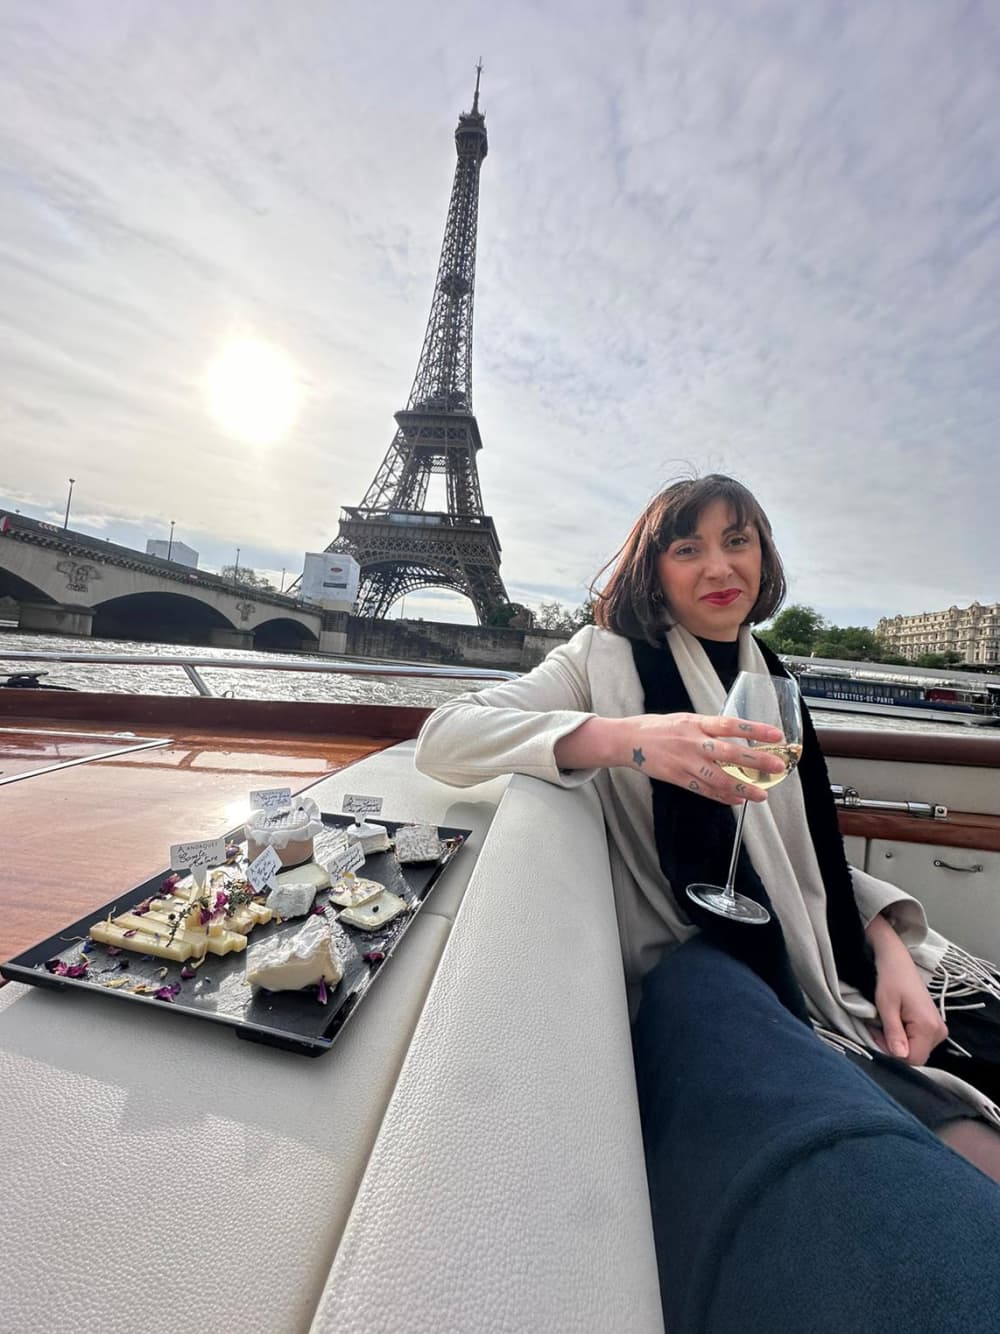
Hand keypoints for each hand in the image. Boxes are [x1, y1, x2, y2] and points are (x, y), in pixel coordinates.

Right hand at [623, 711, 785, 805]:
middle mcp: (693, 742)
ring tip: (761, 794)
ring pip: (719, 778)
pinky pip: (704, 790)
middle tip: (777, 767)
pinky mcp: (677, 778)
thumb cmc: (658, 727)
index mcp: (696, 723)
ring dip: (743, 787)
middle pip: (730, 753)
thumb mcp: (686, 719)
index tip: (776, 735)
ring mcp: (685, 762)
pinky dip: (722, 797)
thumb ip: (709, 728)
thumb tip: (737, 736)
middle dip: (756, 761)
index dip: (755, 730)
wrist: (628, 740)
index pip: (730, 724)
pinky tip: (737, 800)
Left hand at [868, 916, 948, 1064]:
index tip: (876, 1034)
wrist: (897, 961)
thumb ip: (894, 1033)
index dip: (891, 1053)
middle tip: (878, 1029)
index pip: (913, 1059)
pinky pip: (918, 1042)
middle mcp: (939, 1031)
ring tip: (885, 1024)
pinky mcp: (934, 1026)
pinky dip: (904, 1038)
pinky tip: (894, 1024)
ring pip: (916, 1051)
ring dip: (898, 1043)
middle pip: (916, 1057)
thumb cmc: (890, 979)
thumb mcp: (886, 1006)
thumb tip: (900, 1056)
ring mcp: (938, 1029)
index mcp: (929, 1027)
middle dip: (894, 1049)